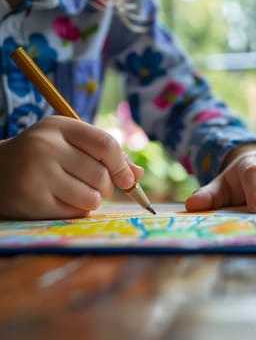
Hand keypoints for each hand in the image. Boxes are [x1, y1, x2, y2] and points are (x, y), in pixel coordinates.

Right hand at [0, 116, 142, 218]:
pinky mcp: (32, 201)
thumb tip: (138, 174)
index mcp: (59, 126)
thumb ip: (106, 155)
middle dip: (107, 186)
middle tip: (94, 185)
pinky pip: (76, 213)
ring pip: (92, 197)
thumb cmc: (45, 155)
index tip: (127, 179)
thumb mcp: (71, 144)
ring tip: (77, 192)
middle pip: (102, 175)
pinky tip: (61, 200)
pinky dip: (77, 210)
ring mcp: (37, 174)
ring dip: (92, 200)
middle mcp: (46, 147)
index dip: (122, 165)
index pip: (106, 144)